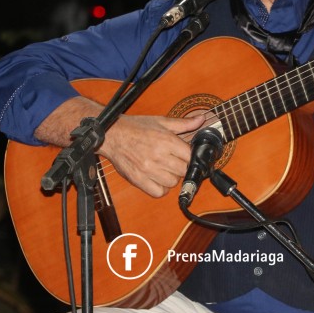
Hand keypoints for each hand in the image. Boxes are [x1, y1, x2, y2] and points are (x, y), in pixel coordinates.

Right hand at [35, 96, 205, 197]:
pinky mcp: (138, 179)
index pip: (190, 156)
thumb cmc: (136, 128)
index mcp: (166, 140)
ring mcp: (148, 169)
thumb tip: (201, 120)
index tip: (186, 156)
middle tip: (174, 161)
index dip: (190, 156)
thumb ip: (183, 123)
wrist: (112, 134)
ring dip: (172, 178)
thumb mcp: (161, 122)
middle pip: (183, 170)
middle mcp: (158, 156)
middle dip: (182, 166)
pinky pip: (158, 192)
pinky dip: (161, 188)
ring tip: (165, 169)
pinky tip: (158, 179)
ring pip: (173, 182)